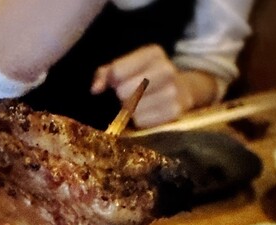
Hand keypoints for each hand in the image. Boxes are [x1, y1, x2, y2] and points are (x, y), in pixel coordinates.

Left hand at [91, 45, 216, 128]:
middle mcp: (167, 69)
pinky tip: (146, 113)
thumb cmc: (143, 79)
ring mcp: (173, 91)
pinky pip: (143, 121)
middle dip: (121, 97)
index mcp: (153, 53)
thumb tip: (95, 89)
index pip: (117, 71)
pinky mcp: (175, 111)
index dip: (111, 81)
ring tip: (138, 104)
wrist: (180, 90)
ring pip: (133, 109)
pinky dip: (140, 121)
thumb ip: (105, 74)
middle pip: (124, 91)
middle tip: (127, 97)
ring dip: (130, 111)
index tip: (115, 84)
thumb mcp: (126, 68)